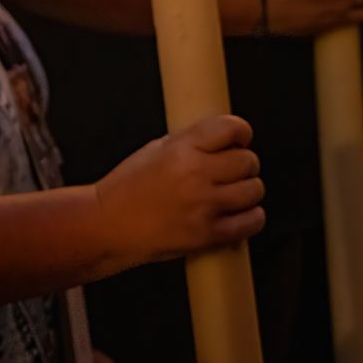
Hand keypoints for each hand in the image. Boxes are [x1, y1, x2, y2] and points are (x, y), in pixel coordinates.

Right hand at [94, 114, 265, 266]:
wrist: (108, 225)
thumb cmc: (127, 188)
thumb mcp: (155, 150)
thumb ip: (191, 143)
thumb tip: (225, 141)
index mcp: (181, 149)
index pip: (231, 128)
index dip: (241, 133)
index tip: (240, 139)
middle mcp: (195, 174)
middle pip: (248, 161)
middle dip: (244, 164)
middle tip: (233, 170)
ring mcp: (203, 206)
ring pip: (254, 190)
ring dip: (248, 190)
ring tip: (234, 193)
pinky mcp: (207, 234)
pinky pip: (251, 222)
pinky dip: (251, 217)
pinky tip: (238, 214)